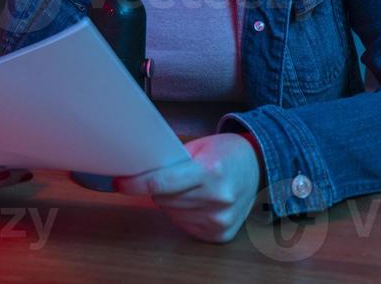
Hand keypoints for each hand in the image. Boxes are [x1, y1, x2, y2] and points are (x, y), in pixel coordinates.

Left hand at [113, 133, 261, 242]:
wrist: (259, 168)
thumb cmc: (227, 153)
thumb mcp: (199, 146)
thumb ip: (172, 159)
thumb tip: (141, 169)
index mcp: (211, 171)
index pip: (162, 183)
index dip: (136, 184)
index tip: (121, 182)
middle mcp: (217, 198)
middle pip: (164, 199)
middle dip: (157, 188)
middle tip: (166, 175)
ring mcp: (220, 219)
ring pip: (172, 213)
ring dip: (170, 201)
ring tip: (187, 186)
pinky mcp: (220, 234)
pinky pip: (185, 225)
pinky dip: (182, 213)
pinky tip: (195, 200)